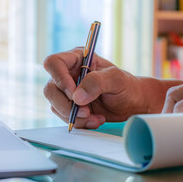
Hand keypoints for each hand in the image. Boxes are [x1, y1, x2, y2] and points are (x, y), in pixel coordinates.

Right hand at [43, 48, 157, 128]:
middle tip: (86, 112)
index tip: (73, 93)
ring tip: (95, 117)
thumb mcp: (116, 79)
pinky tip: (95, 120)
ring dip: (74, 116)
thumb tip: (76, 97)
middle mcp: (68, 74)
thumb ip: (97, 82)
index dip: (59, 78)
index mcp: (76, 59)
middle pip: (50, 88)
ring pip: (55, 105)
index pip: (53, 63)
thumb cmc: (126, 86)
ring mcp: (67, 91)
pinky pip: (64, 116)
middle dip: (66, 104)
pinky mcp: (70, 106)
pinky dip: (79, 122)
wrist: (132, 104)